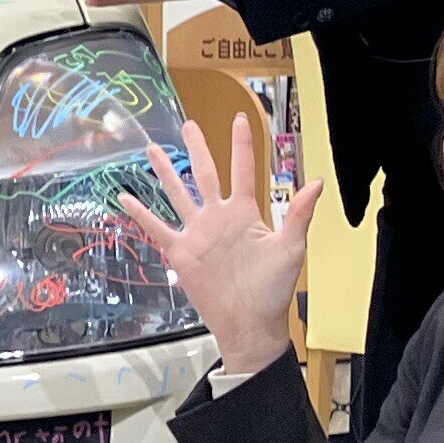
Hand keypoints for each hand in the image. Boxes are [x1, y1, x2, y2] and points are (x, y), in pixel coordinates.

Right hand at [109, 114, 318, 374]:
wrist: (249, 322)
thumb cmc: (273, 289)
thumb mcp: (290, 248)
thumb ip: (298, 215)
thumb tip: (317, 182)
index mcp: (245, 213)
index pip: (243, 170)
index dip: (242, 144)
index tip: (240, 120)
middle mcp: (218, 217)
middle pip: (206, 174)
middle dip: (198, 149)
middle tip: (189, 125)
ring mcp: (197, 233)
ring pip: (178, 194)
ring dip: (166, 172)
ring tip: (152, 149)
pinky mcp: (180, 252)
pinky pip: (157, 227)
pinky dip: (141, 213)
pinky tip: (126, 197)